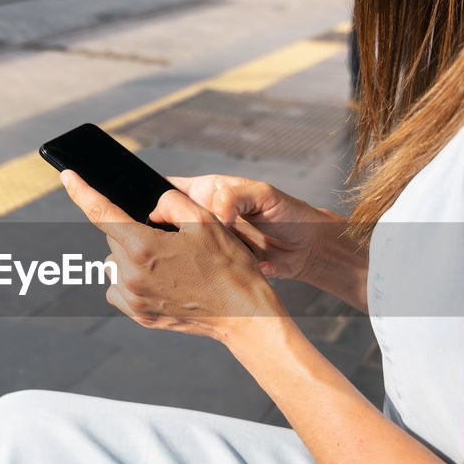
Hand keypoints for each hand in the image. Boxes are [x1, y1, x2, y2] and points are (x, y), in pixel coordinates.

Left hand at [60, 170, 286, 341]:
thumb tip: (150, 205)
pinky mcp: (138, 315)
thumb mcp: (204, 222)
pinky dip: (131, 281)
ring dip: (131, 257)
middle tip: (169, 239)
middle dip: (133, 231)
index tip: (67, 176)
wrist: (243, 314)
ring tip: (169, 264)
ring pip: (115, 264)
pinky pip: (119, 289)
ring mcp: (133, 299)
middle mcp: (130, 275)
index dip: (80, 191)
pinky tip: (160, 282)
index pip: (101, 212)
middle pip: (114, 239)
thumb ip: (170, 203)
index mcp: (143, 247)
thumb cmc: (228, 265)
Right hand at [166, 174, 345, 285]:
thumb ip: (234, 197)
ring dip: (185, 257)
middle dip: (165, 233)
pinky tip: (216, 274)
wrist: (308, 250)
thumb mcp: (263, 195)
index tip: (156, 214)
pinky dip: (202, 274)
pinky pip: (199, 271)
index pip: (168, 190)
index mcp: (207, 192)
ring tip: (202, 259)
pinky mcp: (216, 266)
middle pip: (168, 223)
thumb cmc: (289, 214)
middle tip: (177, 241)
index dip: (157, 199)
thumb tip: (214, 217)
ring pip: (180, 250)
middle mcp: (203, 218)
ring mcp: (208, 243)